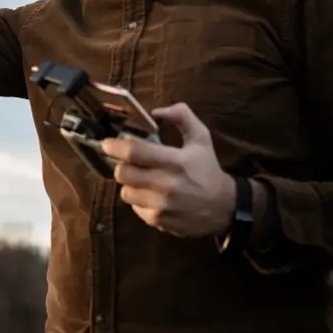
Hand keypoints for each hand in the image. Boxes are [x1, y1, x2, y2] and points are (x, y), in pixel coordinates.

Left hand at [100, 103, 234, 237]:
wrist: (224, 207)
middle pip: (123, 173)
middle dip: (123, 165)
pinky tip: (153, 196)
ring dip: (130, 184)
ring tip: (143, 180)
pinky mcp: (158, 221)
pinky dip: (140, 201)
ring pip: (125, 192)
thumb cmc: (207, 169)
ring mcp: (161, 205)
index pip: (134, 152)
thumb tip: (156, 112)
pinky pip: (134, 208)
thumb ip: (181, 116)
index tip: (108, 143)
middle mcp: (165, 185)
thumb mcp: (201, 138)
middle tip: (130, 163)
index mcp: (175, 161)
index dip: (115, 146)